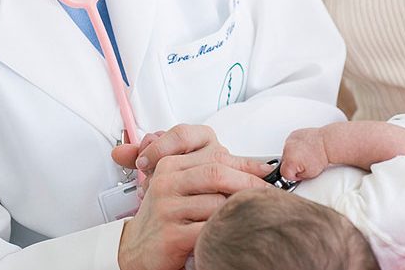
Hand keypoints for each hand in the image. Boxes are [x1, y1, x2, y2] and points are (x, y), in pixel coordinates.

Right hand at [116, 125, 275, 269]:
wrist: (136, 248)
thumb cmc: (165, 215)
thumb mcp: (183, 185)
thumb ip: (211, 171)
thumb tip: (258, 165)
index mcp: (171, 164)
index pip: (214, 156)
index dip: (245, 164)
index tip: (266, 171)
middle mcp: (167, 181)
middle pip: (217, 173)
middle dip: (248, 184)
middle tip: (269, 193)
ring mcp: (167, 207)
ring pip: (217, 203)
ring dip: (237, 211)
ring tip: (249, 216)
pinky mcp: (171, 234)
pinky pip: (210, 230)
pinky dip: (226, 233)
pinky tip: (232, 234)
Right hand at [279, 127, 328, 180]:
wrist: (327, 143)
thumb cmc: (321, 157)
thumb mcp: (310, 175)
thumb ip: (298, 176)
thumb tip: (294, 175)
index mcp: (290, 160)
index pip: (284, 173)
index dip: (293, 176)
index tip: (299, 174)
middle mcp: (287, 149)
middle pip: (284, 162)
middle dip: (293, 165)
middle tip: (304, 165)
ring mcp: (290, 140)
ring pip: (286, 152)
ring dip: (293, 156)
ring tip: (305, 156)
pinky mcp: (293, 134)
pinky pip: (290, 144)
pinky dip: (295, 147)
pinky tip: (304, 149)